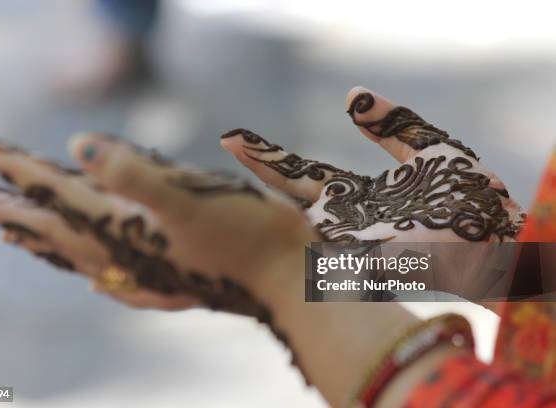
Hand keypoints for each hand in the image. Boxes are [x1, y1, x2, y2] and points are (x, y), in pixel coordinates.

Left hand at [0, 136, 315, 315]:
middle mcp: (131, 253)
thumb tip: (77, 148)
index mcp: (130, 228)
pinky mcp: (171, 278)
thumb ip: (132, 174)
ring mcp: (150, 270)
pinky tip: (91, 280)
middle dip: (18, 211)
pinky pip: (114, 277)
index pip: (60, 195)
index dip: (22, 171)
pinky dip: (90, 270)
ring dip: (43, 241)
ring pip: (79, 256)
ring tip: (16, 233)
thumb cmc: (248, 235)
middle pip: (57, 232)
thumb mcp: (189, 197)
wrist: (291, 279)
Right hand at [220, 87, 522, 244]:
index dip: (267, 157)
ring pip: (300, 228)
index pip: (300, 174)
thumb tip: (350, 95)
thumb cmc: (472, 198)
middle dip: (258, 171)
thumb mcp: (430, 148)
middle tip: (223, 145)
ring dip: (265, 208)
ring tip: (227, 187)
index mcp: (356, 196)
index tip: (233, 138)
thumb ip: (391, 124)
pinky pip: (328, 255)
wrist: (503, 239)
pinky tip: (260, 227)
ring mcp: (356, 243)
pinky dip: (295, 245)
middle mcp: (347, 220)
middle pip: (291, 195)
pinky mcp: (372, 260)